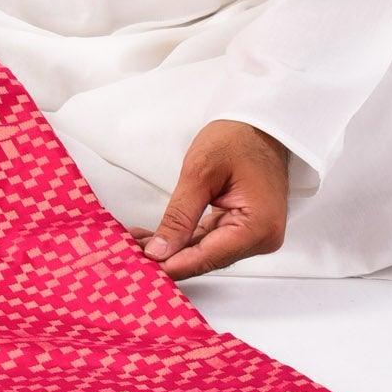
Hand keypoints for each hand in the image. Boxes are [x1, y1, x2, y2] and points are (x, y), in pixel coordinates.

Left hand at [132, 120, 289, 278]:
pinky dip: (182, 240)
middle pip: (207, 258)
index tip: (142, 266)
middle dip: (168, 257)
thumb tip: (159, 251)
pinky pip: (208, 241)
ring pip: (204, 252)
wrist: (258, 125)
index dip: (173, 264)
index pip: (209, 257)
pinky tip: (155, 238)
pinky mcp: (242, 230)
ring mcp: (253, 236)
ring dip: (171, 249)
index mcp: (258, 226)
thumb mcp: (200, 173)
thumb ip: (179, 216)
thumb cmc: (237, 139)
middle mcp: (261, 238)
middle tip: (130, 252)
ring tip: (135, 243)